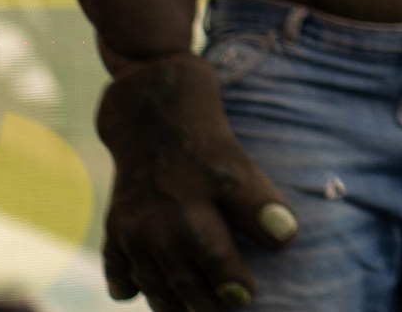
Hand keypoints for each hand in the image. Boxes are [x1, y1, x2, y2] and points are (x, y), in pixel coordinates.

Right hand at [96, 55, 296, 311]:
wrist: (154, 110)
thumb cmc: (205, 140)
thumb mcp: (239, 166)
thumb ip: (259, 204)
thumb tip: (287, 238)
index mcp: (191, 218)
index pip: (217, 266)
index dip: (233, 285)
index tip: (248, 296)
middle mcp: (156, 231)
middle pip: (182, 281)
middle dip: (202, 301)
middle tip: (220, 309)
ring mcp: (131, 230)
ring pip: (149, 279)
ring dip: (167, 299)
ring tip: (187, 310)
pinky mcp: (115, 223)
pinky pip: (116, 263)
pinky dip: (123, 280)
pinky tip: (129, 294)